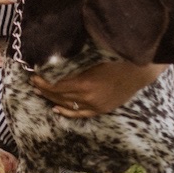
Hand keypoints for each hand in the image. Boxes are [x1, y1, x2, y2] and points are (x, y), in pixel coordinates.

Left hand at [31, 60, 165, 117]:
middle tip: (34, 83)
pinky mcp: (101, 109)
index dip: (43, 83)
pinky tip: (56, 109)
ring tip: (41, 93)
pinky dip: (67, 112)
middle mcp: (88, 98)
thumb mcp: (92, 58)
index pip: (56, 87)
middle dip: (44, 90)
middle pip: (59, 97)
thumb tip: (54, 60)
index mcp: (84, 84)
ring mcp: (95, 106)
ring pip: (67, 106)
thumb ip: (74, 63)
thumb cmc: (116, 59)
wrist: (139, 71)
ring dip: (52, 100)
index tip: (34, 76)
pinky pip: (80, 114)